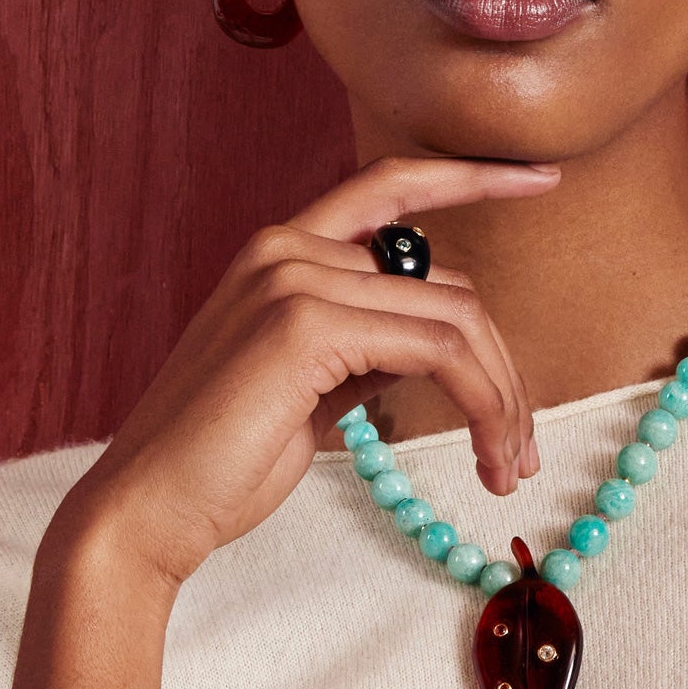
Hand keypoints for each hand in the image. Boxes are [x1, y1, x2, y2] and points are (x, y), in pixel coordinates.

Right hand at [54, 153, 559, 588]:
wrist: (147, 511)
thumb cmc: (224, 461)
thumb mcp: (313, 390)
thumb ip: (368, 351)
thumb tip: (437, 348)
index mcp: (283, 251)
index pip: (394, 189)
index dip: (471, 177)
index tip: (540, 178)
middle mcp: (287, 246)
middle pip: (448, 283)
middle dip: (503, 368)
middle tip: (522, 449)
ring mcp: (294, 278)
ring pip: (456, 317)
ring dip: (502, 398)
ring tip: (510, 467)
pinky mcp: (305, 325)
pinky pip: (437, 351)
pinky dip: (481, 402)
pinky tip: (486, 453)